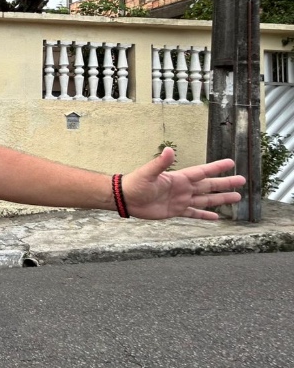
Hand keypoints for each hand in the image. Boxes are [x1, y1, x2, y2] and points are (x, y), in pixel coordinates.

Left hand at [121, 148, 245, 220]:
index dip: (216, 168)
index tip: (230, 162)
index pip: (202, 171)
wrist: (125, 199)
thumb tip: (168, 150)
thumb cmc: (135, 184)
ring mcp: (180, 200)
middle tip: (242, 181)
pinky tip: (217, 217)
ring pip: (205, 199)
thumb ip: (160, 163)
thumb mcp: (148, 173)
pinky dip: (205, 215)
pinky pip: (194, 213)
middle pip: (209, 185)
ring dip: (220, 199)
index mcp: (179, 178)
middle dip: (225, 183)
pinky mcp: (175, 211)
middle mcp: (183, 188)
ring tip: (236, 197)